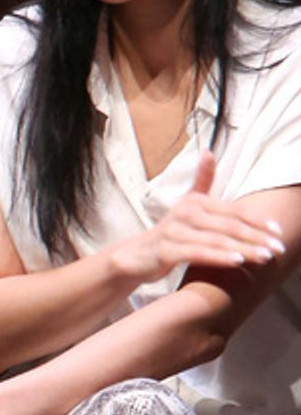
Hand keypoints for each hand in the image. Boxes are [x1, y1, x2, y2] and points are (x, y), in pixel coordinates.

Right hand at [114, 151, 285, 283]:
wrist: (135, 255)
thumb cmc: (169, 232)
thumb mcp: (186, 204)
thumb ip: (202, 180)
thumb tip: (208, 152)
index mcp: (196, 202)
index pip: (234, 210)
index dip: (257, 220)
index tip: (278, 231)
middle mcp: (186, 212)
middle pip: (229, 225)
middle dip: (256, 237)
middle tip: (278, 248)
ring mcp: (175, 231)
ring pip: (216, 240)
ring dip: (244, 248)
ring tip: (265, 256)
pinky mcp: (166, 250)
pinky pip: (198, 253)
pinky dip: (219, 257)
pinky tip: (237, 262)